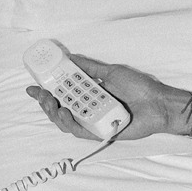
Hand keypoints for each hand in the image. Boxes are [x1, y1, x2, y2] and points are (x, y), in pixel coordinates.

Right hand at [26, 55, 188, 140]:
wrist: (159, 103)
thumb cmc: (140, 88)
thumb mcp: (112, 72)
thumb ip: (90, 67)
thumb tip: (71, 57)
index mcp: (91, 95)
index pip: (63, 94)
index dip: (46, 91)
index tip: (32, 86)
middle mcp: (89, 109)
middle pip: (60, 109)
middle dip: (46, 102)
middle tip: (40, 94)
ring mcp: (94, 122)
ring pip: (66, 122)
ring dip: (54, 113)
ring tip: (51, 102)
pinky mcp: (100, 133)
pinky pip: (80, 131)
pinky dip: (70, 123)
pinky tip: (66, 112)